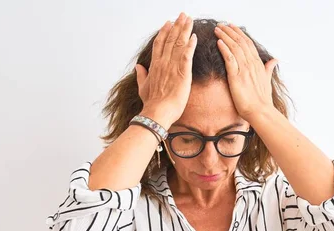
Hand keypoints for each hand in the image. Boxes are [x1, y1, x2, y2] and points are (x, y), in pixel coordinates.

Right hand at [134, 12, 196, 128]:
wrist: (157, 112)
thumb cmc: (151, 103)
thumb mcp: (143, 88)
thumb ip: (141, 76)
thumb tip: (138, 67)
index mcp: (154, 66)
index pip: (159, 44)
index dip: (164, 32)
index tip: (168, 23)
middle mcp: (162, 63)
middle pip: (170, 40)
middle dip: (177, 26)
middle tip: (182, 15)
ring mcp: (172, 67)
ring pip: (179, 44)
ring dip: (184, 30)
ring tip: (189, 20)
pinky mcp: (182, 73)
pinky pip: (187, 55)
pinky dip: (191, 45)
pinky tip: (194, 36)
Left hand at [213, 23, 278, 120]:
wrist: (260, 111)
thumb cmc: (263, 99)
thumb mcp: (267, 81)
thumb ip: (269, 68)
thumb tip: (275, 60)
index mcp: (258, 64)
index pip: (248, 43)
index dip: (239, 33)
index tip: (232, 26)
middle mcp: (252, 64)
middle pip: (240, 42)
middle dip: (230, 31)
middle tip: (221, 25)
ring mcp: (245, 69)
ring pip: (234, 47)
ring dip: (225, 37)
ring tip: (217, 30)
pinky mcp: (237, 77)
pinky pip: (230, 59)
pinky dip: (224, 49)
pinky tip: (218, 42)